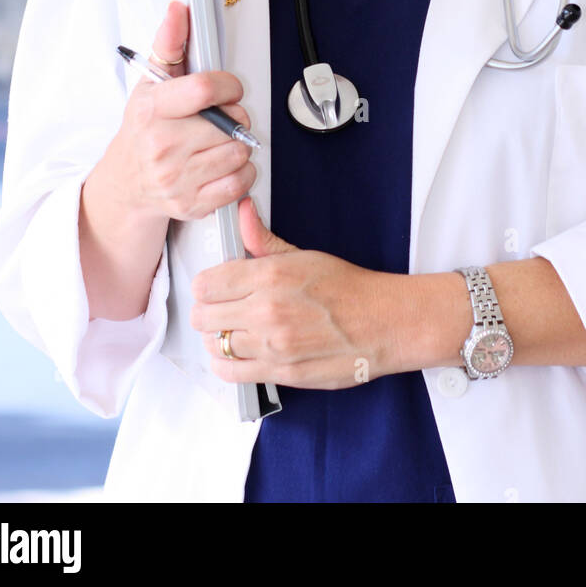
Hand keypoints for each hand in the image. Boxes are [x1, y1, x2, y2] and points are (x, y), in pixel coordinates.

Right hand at [106, 0, 256, 224]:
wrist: (126, 182)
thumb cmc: (144, 129)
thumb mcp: (150, 83)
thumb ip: (169, 43)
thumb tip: (178, 9)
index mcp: (152, 111)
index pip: (203, 90)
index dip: (228, 85)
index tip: (228, 89)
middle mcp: (162, 146)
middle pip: (229, 123)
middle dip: (235, 117)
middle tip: (222, 118)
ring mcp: (176, 179)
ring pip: (239, 153)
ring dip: (240, 145)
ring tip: (222, 140)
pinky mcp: (191, 204)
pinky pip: (239, 184)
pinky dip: (242, 173)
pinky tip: (225, 163)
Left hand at [189, 198, 398, 389]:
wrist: (382, 323)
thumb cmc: (348, 289)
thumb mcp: (304, 255)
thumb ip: (263, 238)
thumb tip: (243, 213)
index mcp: (270, 275)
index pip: (206, 284)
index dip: (205, 285)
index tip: (214, 286)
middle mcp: (267, 310)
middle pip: (203, 316)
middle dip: (207, 311)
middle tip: (220, 308)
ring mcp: (272, 345)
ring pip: (214, 345)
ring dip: (216, 337)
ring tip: (230, 330)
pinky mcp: (279, 373)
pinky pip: (230, 373)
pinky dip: (225, 365)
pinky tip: (235, 354)